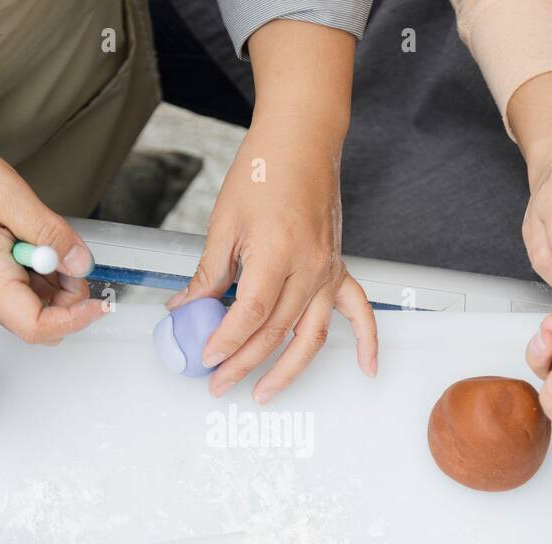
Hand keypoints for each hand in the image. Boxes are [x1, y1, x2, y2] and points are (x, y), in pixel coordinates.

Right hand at [0, 136, 105, 344]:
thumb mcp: (5, 192)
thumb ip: (48, 230)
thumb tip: (79, 262)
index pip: (38, 327)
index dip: (77, 320)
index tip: (100, 300)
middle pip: (42, 323)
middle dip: (68, 297)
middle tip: (64, 251)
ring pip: (33, 310)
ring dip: (53, 284)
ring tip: (37, 238)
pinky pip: (20, 296)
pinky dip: (37, 277)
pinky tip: (27, 243)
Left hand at [165, 121, 377, 402]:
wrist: (301, 141)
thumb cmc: (263, 171)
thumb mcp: (223, 222)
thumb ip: (208, 272)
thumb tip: (184, 308)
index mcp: (276, 253)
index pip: (250, 314)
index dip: (226, 341)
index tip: (205, 357)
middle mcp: (308, 268)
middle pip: (275, 332)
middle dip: (243, 363)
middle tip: (217, 384)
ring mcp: (327, 271)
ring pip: (310, 335)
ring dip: (288, 370)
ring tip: (263, 393)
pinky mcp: (337, 268)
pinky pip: (357, 311)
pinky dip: (367, 341)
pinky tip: (366, 367)